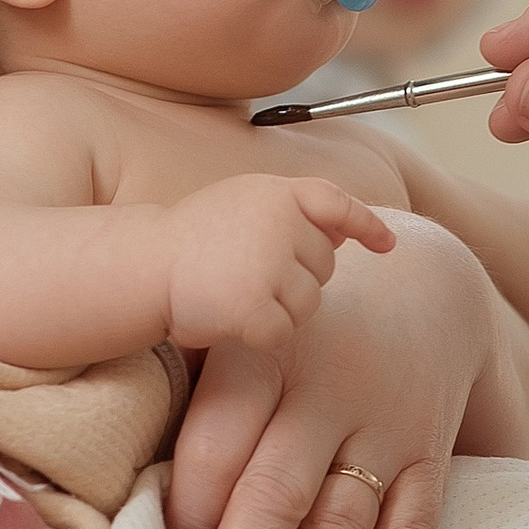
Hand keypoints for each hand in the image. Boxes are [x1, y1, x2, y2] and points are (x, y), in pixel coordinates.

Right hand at [162, 175, 394, 355]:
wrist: (141, 266)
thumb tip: (344, 233)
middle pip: (324, 266)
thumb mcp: (240, 206)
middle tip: (244, 276)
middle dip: (296, 280)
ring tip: (234, 294)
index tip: (387, 245)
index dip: (365, 224)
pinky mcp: (256, 304)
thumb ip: (289, 213)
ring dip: (279, 310)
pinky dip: (260, 336)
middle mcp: (280, 222)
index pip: (335, 203)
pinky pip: (283, 333)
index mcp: (276, 192)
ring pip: (308, 304)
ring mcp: (270, 262)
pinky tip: (230, 319)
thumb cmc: (188, 243)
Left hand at [165, 213, 512, 528]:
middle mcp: (330, 385)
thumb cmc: (294, 327)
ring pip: (339, 526)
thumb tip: (97, 456)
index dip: (182, 514)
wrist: (424, 288)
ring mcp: (388, 425)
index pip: (217, 442)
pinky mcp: (432, 458)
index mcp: (264, 350)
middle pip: (276, 494)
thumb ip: (178, 374)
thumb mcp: (237, 324)